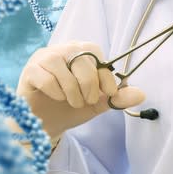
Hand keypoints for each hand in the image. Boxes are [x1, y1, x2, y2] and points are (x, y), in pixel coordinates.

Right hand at [17, 41, 144, 140]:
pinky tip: (54, 98)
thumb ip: (118, 98)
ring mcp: (45, 57)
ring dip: (73, 94)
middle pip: (83, 61)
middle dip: (89, 87)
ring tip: (71, 102)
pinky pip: (48, 80)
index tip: (108, 94)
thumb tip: (142, 94)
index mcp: (82, 52)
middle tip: (85, 101)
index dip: (105, 78)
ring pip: (65, 72)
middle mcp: (64, 49)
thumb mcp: (99, 103)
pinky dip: (56, 94)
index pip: (98, 56)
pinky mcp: (30, 70)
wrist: (47, 124)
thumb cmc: (72, 107)